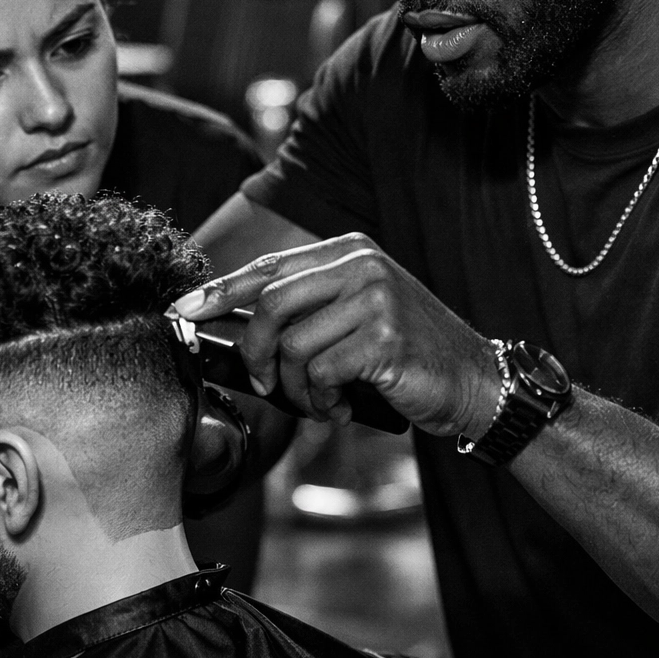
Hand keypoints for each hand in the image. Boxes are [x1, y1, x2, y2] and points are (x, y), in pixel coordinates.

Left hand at [173, 233, 500, 436]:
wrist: (474, 383)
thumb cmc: (408, 356)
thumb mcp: (358, 315)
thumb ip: (308, 310)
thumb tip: (234, 329)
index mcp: (350, 251)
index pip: (269, 267)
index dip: (220, 290)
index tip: (184, 310)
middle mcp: (361, 265)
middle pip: (270, 305)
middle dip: (255, 354)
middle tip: (266, 385)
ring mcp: (375, 299)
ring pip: (291, 346)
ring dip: (295, 388)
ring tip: (320, 401)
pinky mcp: (384, 339)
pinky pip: (319, 374)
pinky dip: (321, 401)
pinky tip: (343, 406)